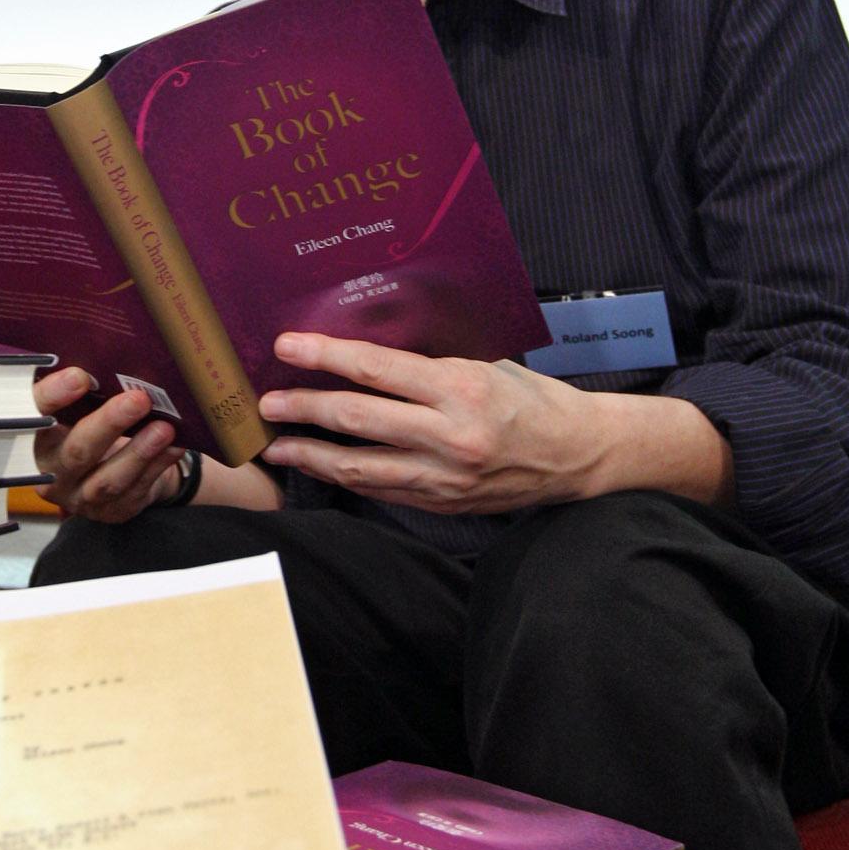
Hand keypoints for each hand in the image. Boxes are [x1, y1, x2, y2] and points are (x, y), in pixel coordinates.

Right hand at [33, 366, 189, 525]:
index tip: (79, 376)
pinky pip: (137, 489)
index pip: (32, 415)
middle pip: (76, 452)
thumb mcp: (73, 407)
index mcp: (33, 438)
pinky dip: (158, 465)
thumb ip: (76, 388)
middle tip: (138, 399)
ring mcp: (81, 497)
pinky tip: (174, 445)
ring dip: (139, 452)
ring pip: (108, 479)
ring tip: (164, 427)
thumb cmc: (87, 424)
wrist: (111, 469)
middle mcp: (51, 473)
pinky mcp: (112, 511)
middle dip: (109, 424)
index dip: (52, 397)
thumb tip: (101, 354)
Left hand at [260, 332, 732, 515]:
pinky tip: (319, 466)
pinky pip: (381, 489)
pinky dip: (344, 477)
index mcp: (462, 387)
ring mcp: (445, 475)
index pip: (378, 368)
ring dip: (311, 454)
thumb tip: (363, 350)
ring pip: (360, 465)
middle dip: (305, 407)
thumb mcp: (486, 364)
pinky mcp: (443, 503)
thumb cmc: (531, 398)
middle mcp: (451, 434)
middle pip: (358, 418)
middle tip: (267, 400)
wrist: (581, 455)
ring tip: (276, 444)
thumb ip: (429, 364)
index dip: (326, 356)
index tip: (288, 346)